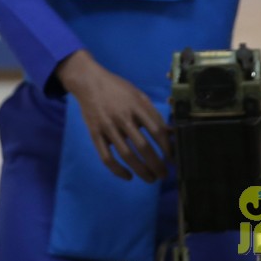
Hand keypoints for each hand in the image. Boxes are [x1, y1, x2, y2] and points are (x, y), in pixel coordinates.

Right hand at [54, 49, 170, 182]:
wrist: (88, 81)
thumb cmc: (117, 89)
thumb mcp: (138, 96)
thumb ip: (154, 115)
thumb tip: (173, 133)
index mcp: (136, 106)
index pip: (157, 131)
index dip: (167, 148)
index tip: (172, 159)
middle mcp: (122, 117)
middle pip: (143, 147)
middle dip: (157, 165)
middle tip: (164, 175)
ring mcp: (107, 126)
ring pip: (126, 155)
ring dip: (141, 171)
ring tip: (151, 178)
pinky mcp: (94, 133)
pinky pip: (106, 157)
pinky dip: (117, 170)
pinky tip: (128, 176)